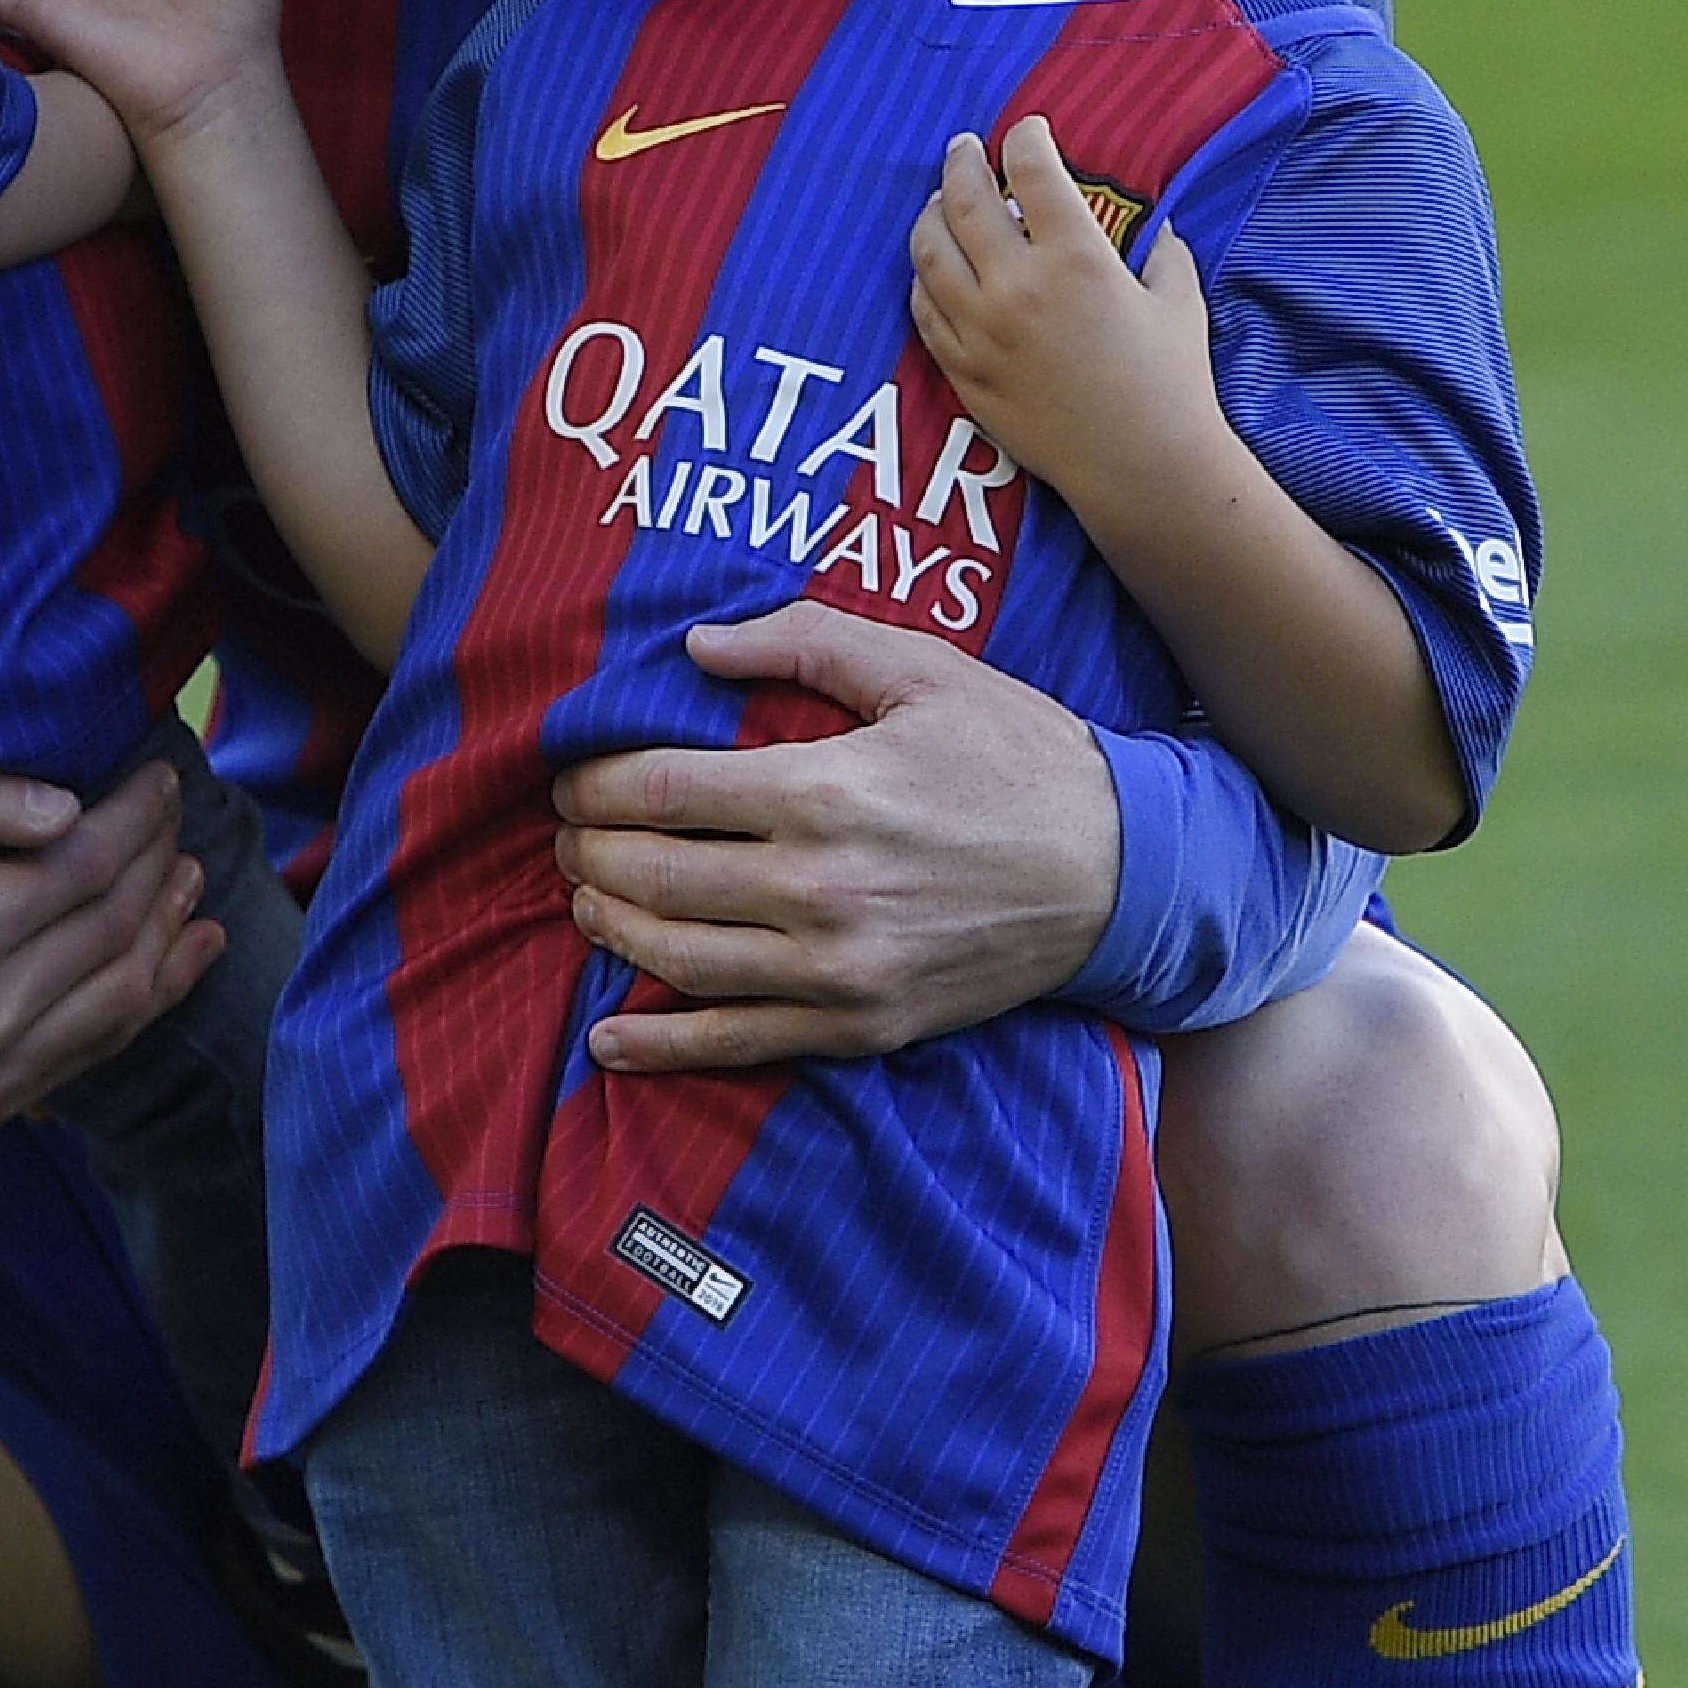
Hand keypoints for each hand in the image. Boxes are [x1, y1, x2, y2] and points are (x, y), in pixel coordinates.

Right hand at [0, 762, 222, 1122]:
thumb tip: (72, 808)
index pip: (82, 868)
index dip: (134, 819)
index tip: (160, 779)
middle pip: (112, 929)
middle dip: (157, 863)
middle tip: (177, 816)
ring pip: (122, 997)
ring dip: (169, 932)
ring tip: (189, 877)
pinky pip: (96, 1049)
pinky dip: (151, 998)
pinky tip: (185, 951)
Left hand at [549, 598, 1122, 1065]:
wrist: (1121, 875)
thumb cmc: (1020, 758)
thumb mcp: (925, 671)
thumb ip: (806, 642)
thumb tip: (697, 645)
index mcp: (825, 791)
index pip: (660, 789)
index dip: (593, 783)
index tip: (571, 775)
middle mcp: (817, 888)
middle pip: (650, 875)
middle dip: (585, 852)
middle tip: (566, 834)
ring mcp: (835, 970)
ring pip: (675, 957)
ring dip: (608, 927)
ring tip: (586, 899)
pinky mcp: (857, 1025)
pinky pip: (734, 1044)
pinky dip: (659, 1044)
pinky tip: (607, 1037)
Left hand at [907, 114, 1217, 512]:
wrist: (1139, 467)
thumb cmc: (1170, 384)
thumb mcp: (1179, 302)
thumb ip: (1164, 254)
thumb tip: (1159, 229)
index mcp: (1076, 258)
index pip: (1031, 171)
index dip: (1025, 139)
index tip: (1026, 131)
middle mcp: (1017, 287)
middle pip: (963, 201)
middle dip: (961, 163)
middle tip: (964, 148)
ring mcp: (980, 331)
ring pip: (928, 253)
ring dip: (930, 217)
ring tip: (939, 203)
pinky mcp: (962, 371)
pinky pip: (924, 310)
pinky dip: (924, 279)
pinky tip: (934, 270)